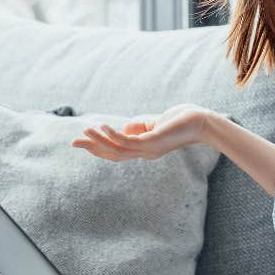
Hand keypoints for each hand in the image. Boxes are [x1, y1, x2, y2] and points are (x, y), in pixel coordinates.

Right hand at [71, 103, 210, 161]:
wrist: (201, 121)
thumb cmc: (180, 120)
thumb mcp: (154, 123)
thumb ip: (138, 126)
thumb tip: (125, 129)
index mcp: (144, 149)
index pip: (117, 152)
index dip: (99, 147)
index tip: (83, 139)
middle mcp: (145, 153)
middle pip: (113, 155)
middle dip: (93, 148)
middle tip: (74, 142)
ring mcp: (148, 150)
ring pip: (118, 150)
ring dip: (100, 142)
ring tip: (85, 131)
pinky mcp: (152, 143)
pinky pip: (128, 142)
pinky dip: (113, 135)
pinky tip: (103, 127)